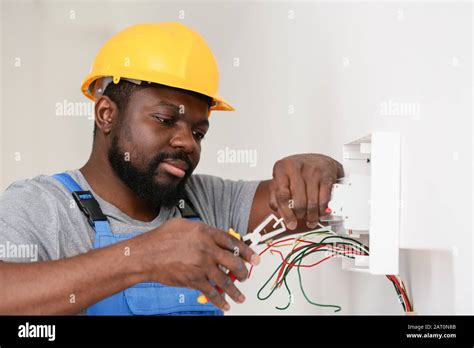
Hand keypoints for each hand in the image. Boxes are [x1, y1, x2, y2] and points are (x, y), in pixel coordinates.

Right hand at [131, 218, 259, 310]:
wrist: (146, 255)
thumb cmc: (161, 239)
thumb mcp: (183, 225)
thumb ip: (201, 230)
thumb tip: (212, 235)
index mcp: (206, 233)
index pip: (233, 242)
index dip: (247, 251)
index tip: (254, 257)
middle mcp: (207, 249)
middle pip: (234, 261)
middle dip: (244, 271)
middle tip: (246, 275)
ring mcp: (202, 265)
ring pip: (226, 280)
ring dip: (236, 290)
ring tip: (240, 296)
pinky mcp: (194, 280)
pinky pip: (212, 292)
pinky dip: (220, 301)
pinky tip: (224, 304)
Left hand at [269, 153, 343, 229]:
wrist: (317, 158)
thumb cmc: (297, 169)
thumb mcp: (281, 177)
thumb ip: (275, 194)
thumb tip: (278, 210)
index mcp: (281, 169)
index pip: (282, 195)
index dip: (286, 213)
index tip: (290, 223)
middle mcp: (296, 168)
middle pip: (298, 201)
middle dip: (300, 215)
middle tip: (301, 220)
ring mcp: (312, 171)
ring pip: (312, 203)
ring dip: (312, 216)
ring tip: (311, 220)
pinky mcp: (326, 176)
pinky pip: (324, 199)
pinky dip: (323, 210)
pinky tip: (320, 212)